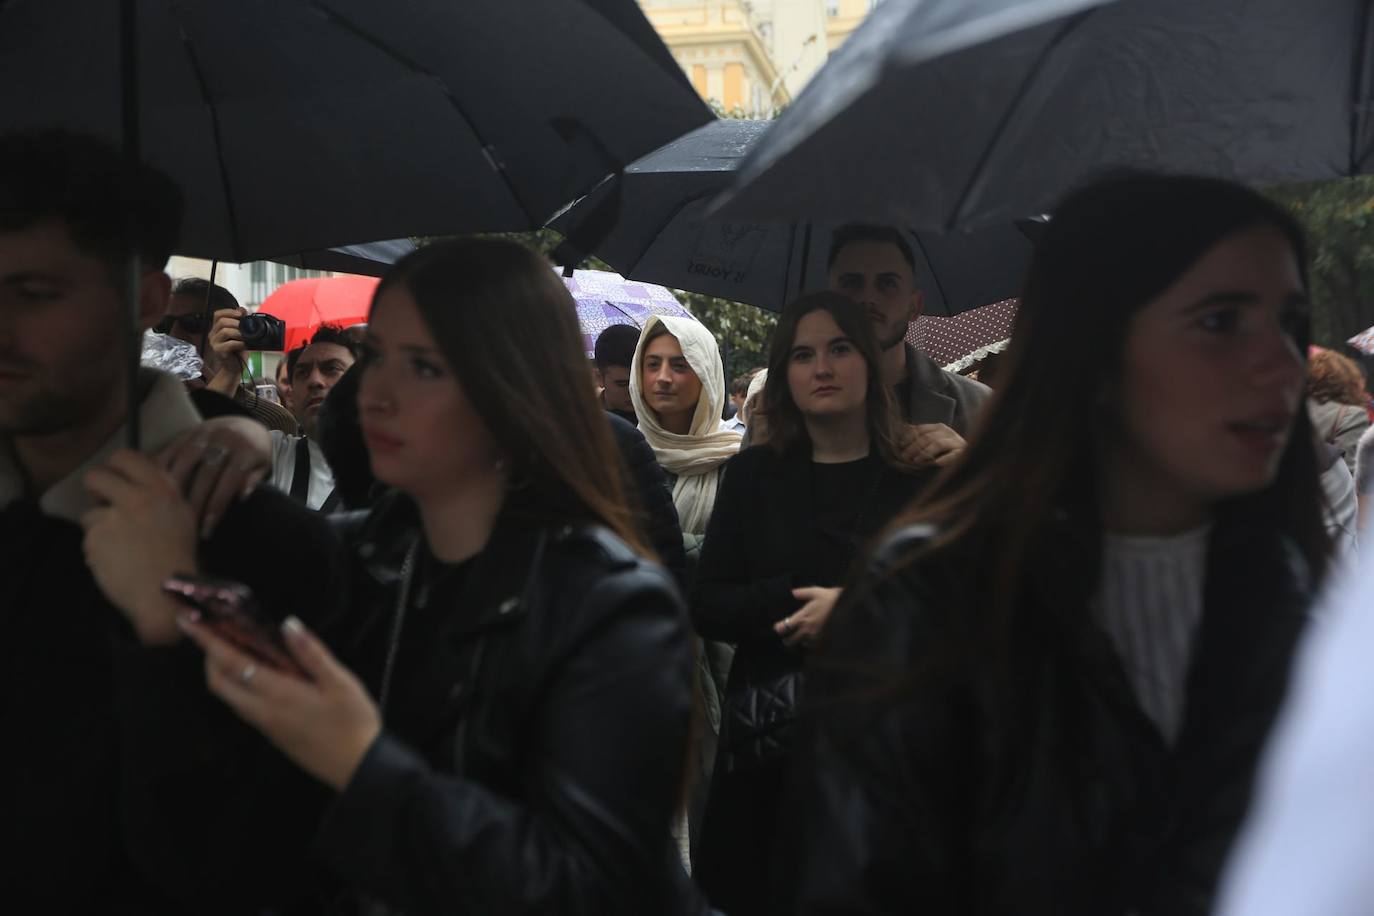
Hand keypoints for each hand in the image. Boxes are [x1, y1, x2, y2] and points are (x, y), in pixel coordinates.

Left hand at [81, 450, 199, 644]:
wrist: (166, 594)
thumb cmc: (179, 558)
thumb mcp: (183, 517)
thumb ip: (162, 495)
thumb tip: (140, 481)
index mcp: (162, 490)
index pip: (127, 457)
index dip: (115, 466)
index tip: (115, 478)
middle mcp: (138, 497)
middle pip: (97, 476)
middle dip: (94, 489)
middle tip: (102, 502)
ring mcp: (114, 517)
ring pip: (90, 513)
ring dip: (98, 528)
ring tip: (117, 546)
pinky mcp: (96, 538)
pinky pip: (88, 539)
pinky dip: (97, 551)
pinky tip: (115, 563)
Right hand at [157, 418, 272, 537]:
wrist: (246, 423)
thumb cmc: (255, 453)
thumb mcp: (264, 465)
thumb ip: (254, 479)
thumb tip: (242, 495)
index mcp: (245, 451)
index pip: (229, 482)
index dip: (217, 506)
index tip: (207, 529)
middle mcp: (224, 440)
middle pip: (205, 474)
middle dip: (195, 502)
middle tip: (186, 525)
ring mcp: (205, 434)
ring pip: (185, 461)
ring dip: (174, 486)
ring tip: (166, 509)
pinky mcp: (189, 431)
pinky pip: (172, 448)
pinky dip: (161, 465)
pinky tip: (151, 484)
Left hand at [179, 613, 381, 791]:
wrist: (357, 766)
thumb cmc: (352, 722)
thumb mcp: (339, 682)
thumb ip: (311, 652)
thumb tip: (288, 623)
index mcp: (277, 694)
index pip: (231, 663)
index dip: (207, 641)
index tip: (188, 622)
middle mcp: (263, 711)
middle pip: (219, 683)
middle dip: (208, 657)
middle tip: (213, 633)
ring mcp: (266, 725)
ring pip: (229, 697)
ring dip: (221, 672)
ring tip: (234, 649)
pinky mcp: (273, 734)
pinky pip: (244, 706)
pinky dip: (238, 685)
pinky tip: (257, 675)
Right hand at [206, 308, 246, 393]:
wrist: (234, 368)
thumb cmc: (237, 351)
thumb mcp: (240, 334)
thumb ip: (240, 322)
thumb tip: (242, 309)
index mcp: (217, 328)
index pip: (217, 314)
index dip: (229, 311)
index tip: (241, 314)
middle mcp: (213, 334)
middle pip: (221, 321)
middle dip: (236, 322)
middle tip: (245, 328)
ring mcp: (214, 343)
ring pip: (225, 331)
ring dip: (238, 333)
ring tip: (245, 337)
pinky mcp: (218, 351)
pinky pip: (229, 344)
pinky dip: (239, 343)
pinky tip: (244, 345)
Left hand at [775, 586, 841, 647]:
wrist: (848, 608)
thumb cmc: (832, 598)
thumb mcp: (816, 592)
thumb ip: (802, 593)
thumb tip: (792, 593)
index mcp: (803, 616)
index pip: (785, 626)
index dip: (779, 628)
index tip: (777, 628)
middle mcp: (807, 629)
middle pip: (791, 640)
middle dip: (787, 640)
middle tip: (786, 638)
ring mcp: (816, 636)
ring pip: (802, 644)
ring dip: (800, 642)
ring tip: (800, 639)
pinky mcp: (825, 640)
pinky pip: (814, 646)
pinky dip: (811, 644)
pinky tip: (812, 641)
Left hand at [897, 423, 966, 467]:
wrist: (970, 459)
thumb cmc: (946, 451)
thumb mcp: (932, 441)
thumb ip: (920, 435)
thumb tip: (904, 428)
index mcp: (939, 428)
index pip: (921, 429)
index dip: (909, 437)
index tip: (900, 445)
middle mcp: (948, 432)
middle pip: (927, 437)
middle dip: (914, 447)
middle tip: (905, 456)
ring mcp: (957, 442)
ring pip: (938, 444)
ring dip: (925, 452)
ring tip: (916, 460)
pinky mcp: (964, 453)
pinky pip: (953, 455)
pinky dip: (944, 459)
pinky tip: (936, 464)